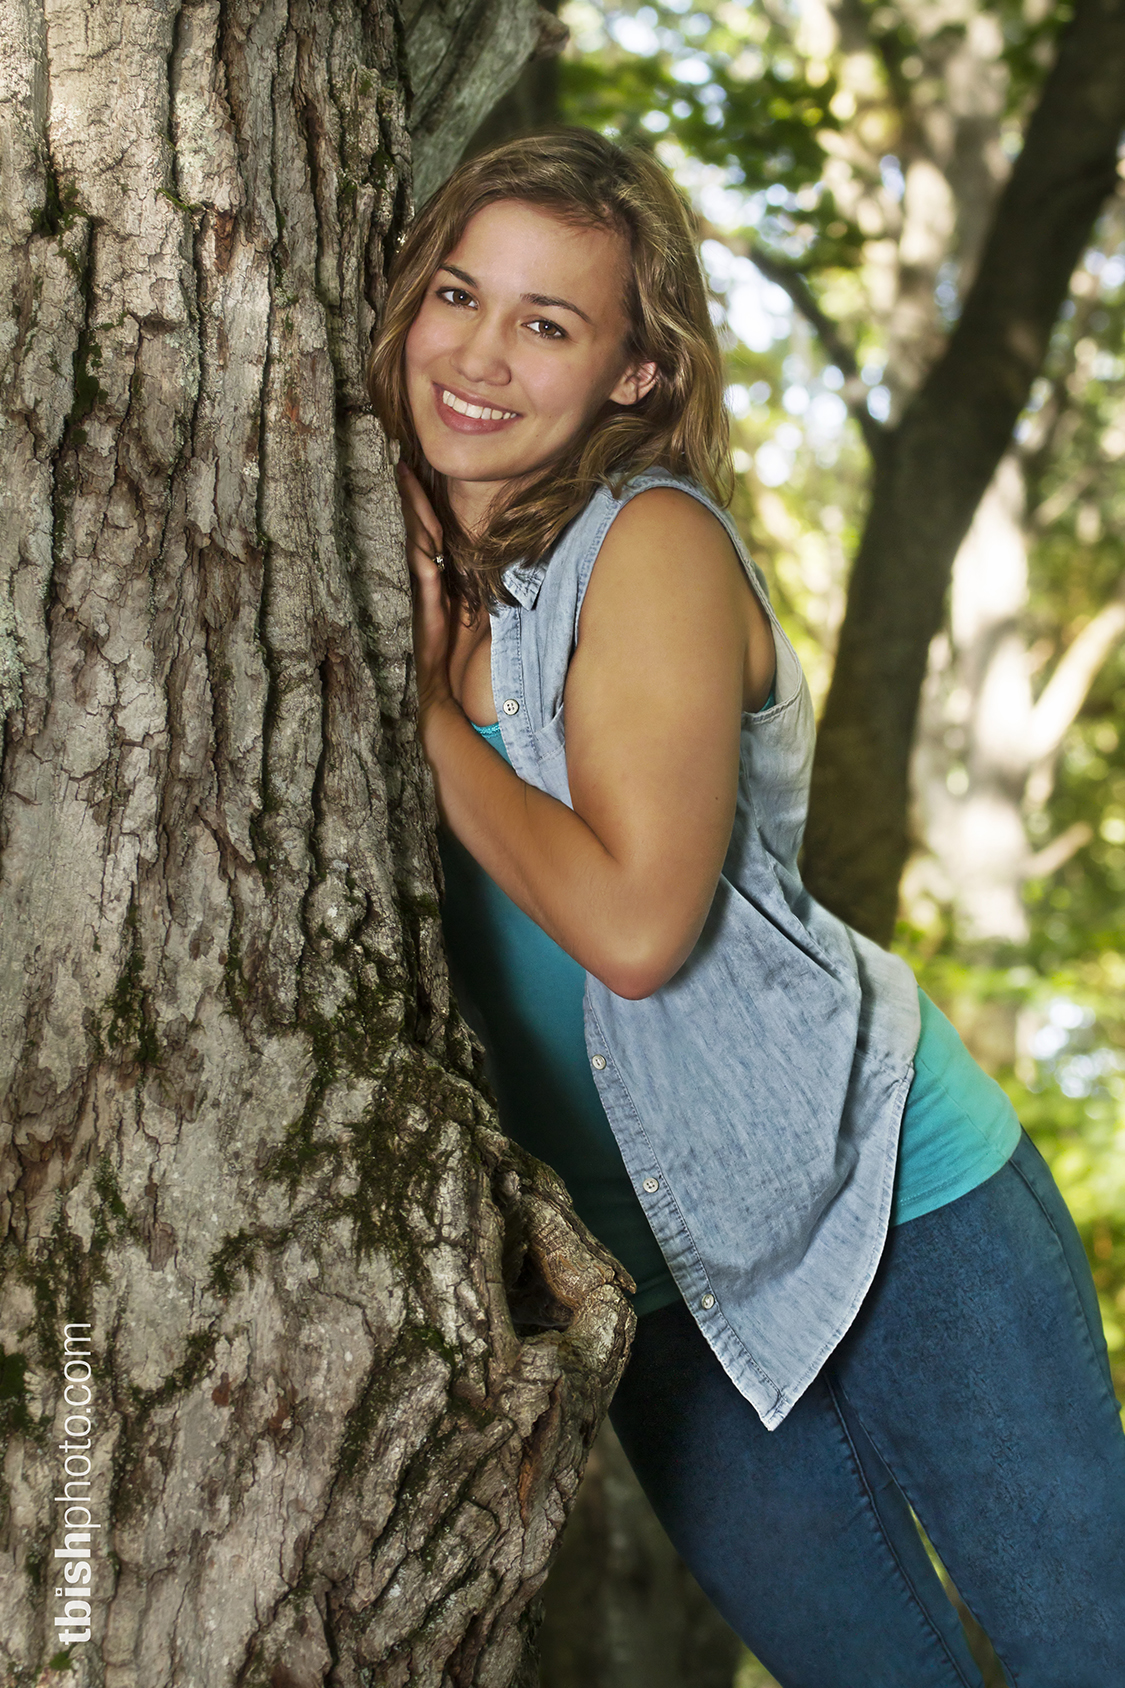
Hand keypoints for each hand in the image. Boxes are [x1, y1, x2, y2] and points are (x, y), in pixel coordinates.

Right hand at [397, 462, 453, 725]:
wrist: (443, 691)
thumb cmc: (457, 653)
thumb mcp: (472, 609)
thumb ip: (474, 584)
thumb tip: (490, 559)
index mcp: (436, 578)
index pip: (429, 532)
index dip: (423, 504)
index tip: (415, 473)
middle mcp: (425, 581)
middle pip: (417, 531)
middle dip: (411, 498)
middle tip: (402, 464)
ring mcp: (422, 594)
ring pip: (417, 545)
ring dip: (414, 516)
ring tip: (406, 484)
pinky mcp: (426, 610)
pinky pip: (425, 576)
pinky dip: (424, 555)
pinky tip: (423, 536)